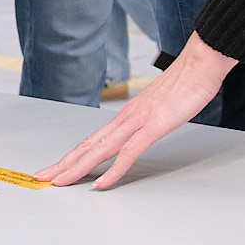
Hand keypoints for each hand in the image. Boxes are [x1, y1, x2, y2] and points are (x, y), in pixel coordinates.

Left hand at [39, 35, 235, 189]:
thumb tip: (146, 128)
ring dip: (78, 167)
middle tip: (42, 177)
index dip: (73, 154)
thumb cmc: (187, 82)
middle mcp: (126, 118)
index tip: (58, 166)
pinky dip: (114, 170)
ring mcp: (138, 121)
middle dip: (64, 163)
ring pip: (100, 149)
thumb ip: (151, 119)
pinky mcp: (154, 126)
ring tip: (60, 181)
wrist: (202, 62)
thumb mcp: (163, 106)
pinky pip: (129, 153)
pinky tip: (101, 183)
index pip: (93, 139)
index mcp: (127, 115)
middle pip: (88, 145)